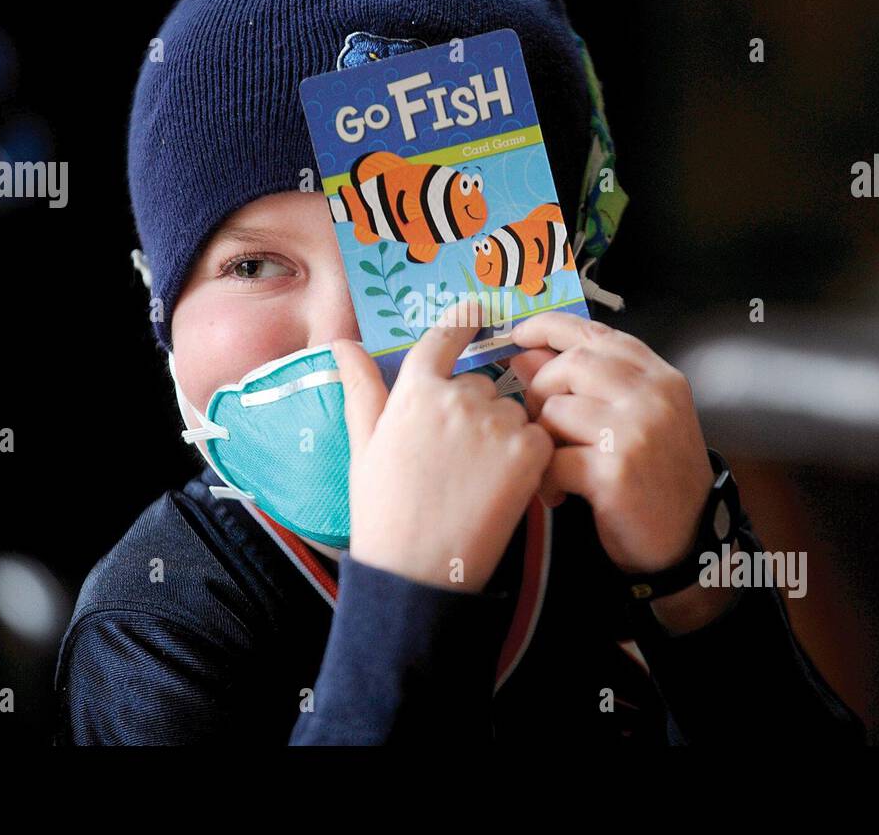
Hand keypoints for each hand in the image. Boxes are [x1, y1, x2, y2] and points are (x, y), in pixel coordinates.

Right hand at [332, 300, 553, 592]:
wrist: (416, 570)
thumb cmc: (382, 510)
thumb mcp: (364, 445)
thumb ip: (361, 388)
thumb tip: (342, 342)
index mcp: (415, 390)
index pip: (444, 335)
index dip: (462, 320)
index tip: (477, 308)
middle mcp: (458, 396)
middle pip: (480, 385)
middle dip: (474, 413)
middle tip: (454, 461)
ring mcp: (496, 423)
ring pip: (510, 412)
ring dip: (502, 435)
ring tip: (474, 481)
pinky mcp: (528, 452)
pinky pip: (536, 436)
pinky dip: (527, 457)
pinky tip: (500, 487)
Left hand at [506, 312, 715, 576]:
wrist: (688, 537)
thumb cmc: (655, 475)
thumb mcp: (633, 418)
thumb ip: (586, 382)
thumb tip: (523, 354)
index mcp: (658, 377)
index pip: (595, 332)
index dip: (549, 327)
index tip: (519, 333)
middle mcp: (652, 396)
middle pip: (570, 365)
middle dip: (541, 391)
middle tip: (542, 424)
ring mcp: (635, 431)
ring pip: (556, 410)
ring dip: (543, 439)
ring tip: (556, 464)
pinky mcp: (615, 471)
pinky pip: (553, 458)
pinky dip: (546, 479)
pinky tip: (559, 493)